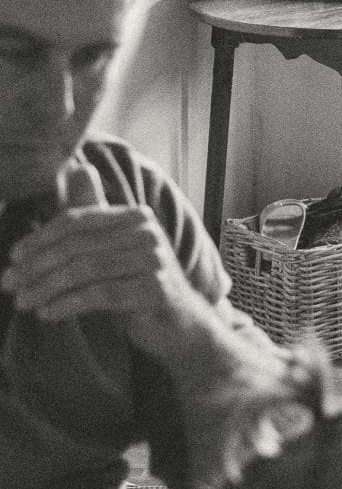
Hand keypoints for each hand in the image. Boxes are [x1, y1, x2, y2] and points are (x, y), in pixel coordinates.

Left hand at [0, 205, 212, 351]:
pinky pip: (101, 295)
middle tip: (9, 285)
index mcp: (136, 216)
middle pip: (78, 246)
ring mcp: (155, 261)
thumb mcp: (113, 244)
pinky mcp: (155, 290)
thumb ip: (94, 211)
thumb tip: (79, 168)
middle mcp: (148, 232)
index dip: (41, 238)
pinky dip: (68, 304)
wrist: (177, 320)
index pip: (78, 220)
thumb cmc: (136, 280)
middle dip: (37, 267)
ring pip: (86, 271)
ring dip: (47, 288)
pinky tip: (47, 314)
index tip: (14, 258)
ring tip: (23, 302)